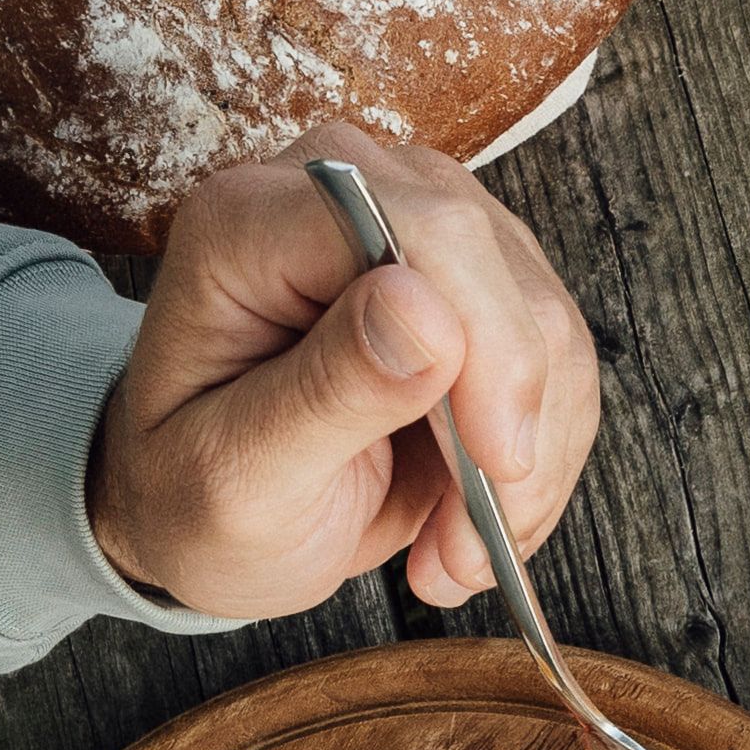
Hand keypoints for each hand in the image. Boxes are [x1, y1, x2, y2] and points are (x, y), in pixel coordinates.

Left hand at [88, 126, 600, 621]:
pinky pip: (557, 363)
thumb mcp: (235, 478)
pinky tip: (472, 523)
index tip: (495, 466)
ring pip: (547, 322)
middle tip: (463, 547)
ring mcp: (417, 232)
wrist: (207, 515)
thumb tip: (428, 313)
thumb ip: (325, 391)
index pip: (417, 230)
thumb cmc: (192, 497)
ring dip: (527, 460)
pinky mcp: (473, 286)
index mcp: (251, 224)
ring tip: (454, 551)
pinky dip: (536, 460)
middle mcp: (344, 198)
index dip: (483, 345)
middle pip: (498, 268)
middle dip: (510, 424)